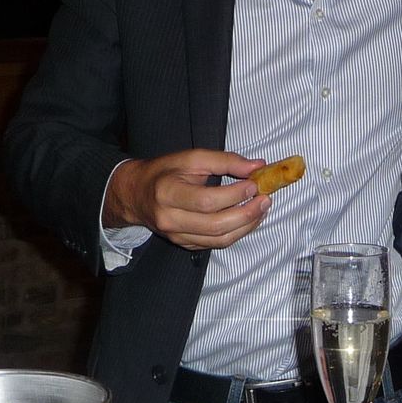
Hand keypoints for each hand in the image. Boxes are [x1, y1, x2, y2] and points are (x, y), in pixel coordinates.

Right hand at [104, 149, 268, 250]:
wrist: (136, 194)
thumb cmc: (164, 172)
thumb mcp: (190, 158)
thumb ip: (224, 160)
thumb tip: (257, 165)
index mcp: (168, 193)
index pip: (207, 201)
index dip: (235, 195)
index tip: (254, 184)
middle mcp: (170, 219)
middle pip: (215, 225)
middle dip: (246, 214)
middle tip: (265, 200)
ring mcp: (176, 236)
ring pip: (218, 240)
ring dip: (246, 226)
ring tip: (262, 210)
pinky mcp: (183, 244)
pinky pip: (215, 244)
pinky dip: (236, 233)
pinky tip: (247, 219)